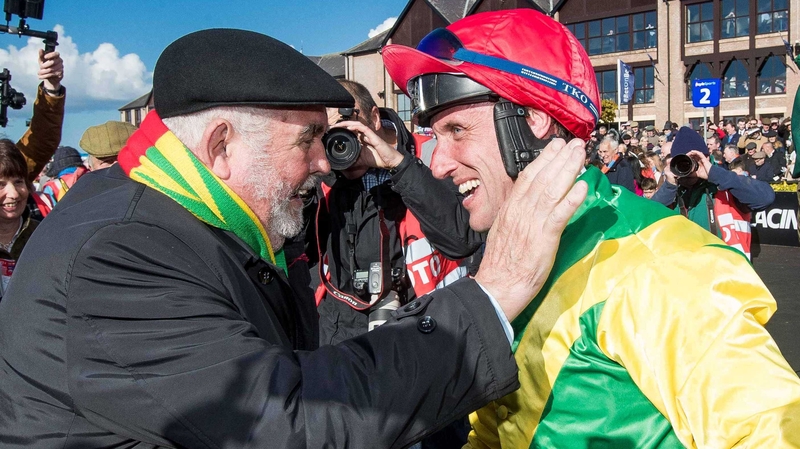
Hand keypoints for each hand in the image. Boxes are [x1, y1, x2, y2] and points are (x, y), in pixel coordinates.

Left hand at [38, 49, 63, 91]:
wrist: (49, 77)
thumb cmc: (45, 67)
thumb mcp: (42, 60)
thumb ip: (41, 55)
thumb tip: (40, 49)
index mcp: (56, 57)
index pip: (56, 54)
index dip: (50, 55)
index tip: (45, 57)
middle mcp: (60, 62)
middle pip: (52, 62)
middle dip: (44, 65)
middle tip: (40, 67)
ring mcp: (61, 68)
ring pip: (51, 69)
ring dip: (43, 72)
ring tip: (39, 73)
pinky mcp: (61, 74)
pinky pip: (52, 74)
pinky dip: (45, 76)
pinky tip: (41, 76)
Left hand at [331, 120, 404, 169]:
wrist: (389, 162)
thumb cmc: (377, 159)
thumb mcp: (360, 161)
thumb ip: (352, 160)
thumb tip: (341, 165)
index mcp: (361, 139)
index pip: (349, 131)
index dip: (340, 130)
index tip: (331, 132)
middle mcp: (364, 135)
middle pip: (351, 126)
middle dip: (340, 125)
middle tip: (330, 127)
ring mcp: (368, 134)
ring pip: (356, 124)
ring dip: (346, 123)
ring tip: (337, 125)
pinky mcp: (373, 135)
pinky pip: (363, 128)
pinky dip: (355, 126)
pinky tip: (348, 128)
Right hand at [475, 138, 587, 320]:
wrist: (497, 286)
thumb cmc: (501, 264)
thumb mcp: (503, 231)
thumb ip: (516, 215)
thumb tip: (527, 205)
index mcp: (510, 209)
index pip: (527, 177)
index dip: (543, 160)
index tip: (555, 147)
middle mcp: (521, 211)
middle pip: (542, 178)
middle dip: (560, 158)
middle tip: (574, 143)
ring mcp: (533, 223)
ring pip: (552, 190)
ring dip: (568, 170)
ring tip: (580, 154)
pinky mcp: (544, 238)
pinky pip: (560, 214)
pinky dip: (571, 199)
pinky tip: (582, 186)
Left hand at [687, 150, 710, 179]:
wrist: (712, 175)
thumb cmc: (706, 175)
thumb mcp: (696, 174)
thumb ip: (691, 174)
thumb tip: (686, 174)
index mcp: (699, 164)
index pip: (694, 159)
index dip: (690, 158)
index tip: (685, 158)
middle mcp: (701, 161)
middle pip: (695, 156)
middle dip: (690, 155)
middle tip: (685, 156)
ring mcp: (703, 159)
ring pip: (697, 154)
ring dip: (692, 153)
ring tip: (687, 153)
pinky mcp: (705, 159)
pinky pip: (700, 154)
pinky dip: (696, 152)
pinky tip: (692, 151)